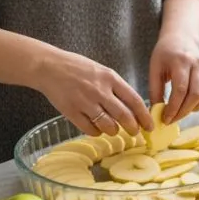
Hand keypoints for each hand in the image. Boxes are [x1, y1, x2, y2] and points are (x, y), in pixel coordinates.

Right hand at [34, 50, 152, 136]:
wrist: (49, 67)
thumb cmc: (78, 68)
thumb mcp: (102, 71)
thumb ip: (116, 87)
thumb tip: (133, 107)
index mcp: (110, 78)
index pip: (134, 100)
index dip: (144, 116)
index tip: (150, 125)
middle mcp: (99, 90)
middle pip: (124, 115)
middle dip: (133, 128)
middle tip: (135, 132)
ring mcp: (85, 102)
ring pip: (108, 125)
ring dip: (114, 131)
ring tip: (114, 129)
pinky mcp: (71, 112)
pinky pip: (90, 130)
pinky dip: (96, 132)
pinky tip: (97, 129)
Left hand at [150, 31, 198, 123]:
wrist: (180, 39)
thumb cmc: (165, 54)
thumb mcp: (154, 69)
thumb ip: (155, 90)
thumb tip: (156, 113)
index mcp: (180, 61)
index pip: (180, 89)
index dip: (174, 108)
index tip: (165, 119)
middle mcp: (197, 65)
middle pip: (195, 94)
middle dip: (183, 112)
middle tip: (172, 119)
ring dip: (195, 108)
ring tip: (182, 110)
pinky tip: (196, 103)